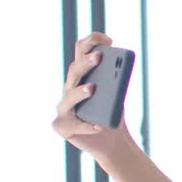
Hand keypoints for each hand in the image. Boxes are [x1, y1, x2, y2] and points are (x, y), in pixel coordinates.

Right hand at [51, 32, 134, 157]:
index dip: (91, 41)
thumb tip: (119, 68)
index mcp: (82, 75)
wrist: (112, 142)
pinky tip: (98, 126)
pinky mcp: (62, 126)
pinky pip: (72, 125)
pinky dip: (86, 126)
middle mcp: (69, 88)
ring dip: (80, 92)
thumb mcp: (117, 96)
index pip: (81, 51)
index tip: (109, 39)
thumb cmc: (112, 115)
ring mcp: (63, 107)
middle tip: (99, 57)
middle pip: (74, 71)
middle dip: (86, 62)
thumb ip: (116, 82)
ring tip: (92, 89)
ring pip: (69, 97)